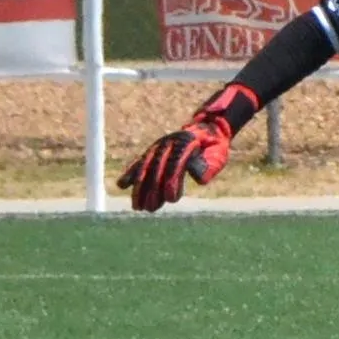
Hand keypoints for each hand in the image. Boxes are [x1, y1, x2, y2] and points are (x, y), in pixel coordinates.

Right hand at [117, 83, 257, 211]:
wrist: (206, 129)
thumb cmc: (214, 146)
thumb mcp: (218, 155)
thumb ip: (208, 166)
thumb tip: (197, 179)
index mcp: (186, 141)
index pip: (177, 163)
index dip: (173, 181)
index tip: (171, 199)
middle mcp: (169, 142)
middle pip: (158, 167)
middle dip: (152, 189)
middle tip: (151, 209)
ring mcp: (159, 146)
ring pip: (146, 167)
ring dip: (140, 187)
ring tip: (137, 207)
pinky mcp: (152, 151)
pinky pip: (139, 162)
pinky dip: (130, 173)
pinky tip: (121, 185)